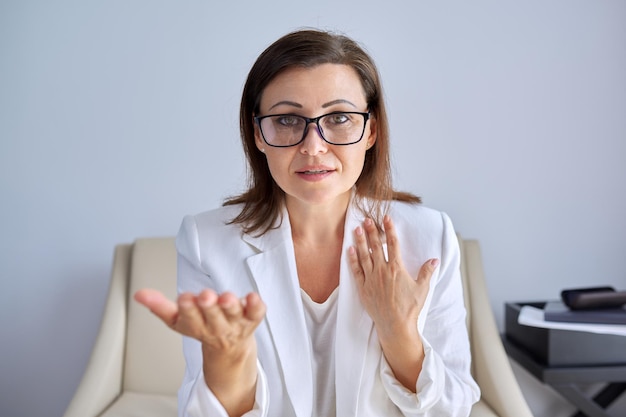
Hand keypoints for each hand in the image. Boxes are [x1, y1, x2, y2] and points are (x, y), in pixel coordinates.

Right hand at [134, 289, 265, 352]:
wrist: (230, 350)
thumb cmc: (202, 327)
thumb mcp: (177, 320)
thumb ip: (159, 306)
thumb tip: (139, 293)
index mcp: (196, 325)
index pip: (190, 318)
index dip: (188, 309)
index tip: (185, 298)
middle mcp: (217, 326)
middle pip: (212, 317)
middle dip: (208, 306)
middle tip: (205, 295)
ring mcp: (236, 323)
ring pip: (234, 314)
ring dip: (231, 306)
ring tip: (227, 297)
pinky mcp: (252, 319)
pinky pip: (257, 313)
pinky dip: (256, 306)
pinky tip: (254, 296)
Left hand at [348, 215, 437, 335]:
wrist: (395, 325)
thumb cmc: (410, 308)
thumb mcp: (422, 289)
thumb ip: (427, 272)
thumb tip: (434, 259)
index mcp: (397, 269)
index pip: (393, 244)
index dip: (389, 229)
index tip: (386, 218)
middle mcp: (382, 271)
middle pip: (376, 246)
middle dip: (371, 231)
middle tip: (367, 219)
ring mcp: (371, 279)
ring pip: (364, 255)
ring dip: (360, 241)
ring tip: (356, 229)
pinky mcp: (363, 288)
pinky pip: (356, 271)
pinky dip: (352, 259)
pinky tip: (350, 250)